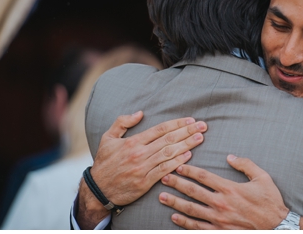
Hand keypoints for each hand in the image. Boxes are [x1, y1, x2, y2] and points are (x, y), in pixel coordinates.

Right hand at [73, 112, 206, 228]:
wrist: (99, 188)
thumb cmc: (104, 162)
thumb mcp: (108, 138)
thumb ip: (122, 122)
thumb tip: (139, 113)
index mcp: (132, 142)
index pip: (159, 129)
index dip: (177, 124)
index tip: (190, 120)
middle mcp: (139, 153)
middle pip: (168, 140)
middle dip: (187, 131)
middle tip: (203, 126)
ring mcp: (143, 168)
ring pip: (169, 154)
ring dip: (187, 145)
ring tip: (200, 138)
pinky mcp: (146, 182)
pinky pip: (165, 170)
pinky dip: (177, 162)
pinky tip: (188, 156)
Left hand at [159, 155, 290, 229]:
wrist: (278, 228)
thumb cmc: (271, 202)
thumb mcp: (263, 178)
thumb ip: (245, 164)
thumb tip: (229, 156)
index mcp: (230, 189)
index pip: (203, 176)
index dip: (188, 170)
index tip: (177, 165)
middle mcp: (222, 204)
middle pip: (193, 192)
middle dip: (176, 184)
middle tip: (163, 178)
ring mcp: (220, 220)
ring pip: (192, 210)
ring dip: (175, 203)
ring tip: (162, 197)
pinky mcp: (221, 231)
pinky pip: (199, 228)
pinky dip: (185, 223)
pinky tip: (174, 218)